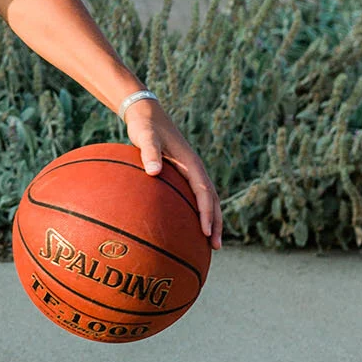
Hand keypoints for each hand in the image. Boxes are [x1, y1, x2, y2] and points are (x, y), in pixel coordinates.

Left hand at [124, 101, 222, 248]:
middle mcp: (195, 168)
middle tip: (215, 247)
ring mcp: (190, 171)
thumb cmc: (145, 126)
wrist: (146, 114)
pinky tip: (191, 226)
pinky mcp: (183, 173)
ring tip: (210, 243)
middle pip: (212, 200)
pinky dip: (199, 212)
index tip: (206, 232)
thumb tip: (154, 171)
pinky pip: (196, 196)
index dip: (207, 213)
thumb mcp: (146, 137)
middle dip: (216, 223)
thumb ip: (149, 152)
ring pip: (207, 199)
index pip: (204, 192)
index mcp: (191, 163)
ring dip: (211, 220)